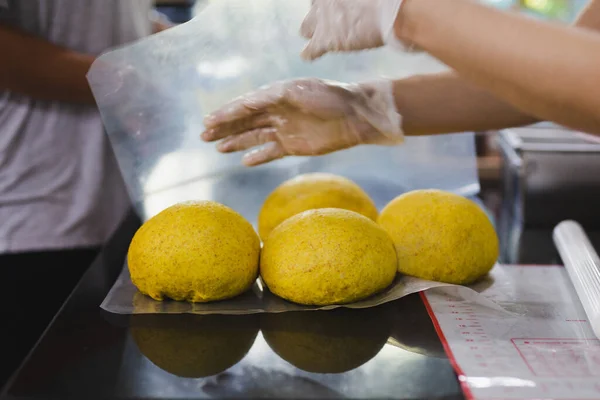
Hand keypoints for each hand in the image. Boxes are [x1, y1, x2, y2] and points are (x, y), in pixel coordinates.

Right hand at [201, 78, 402, 165]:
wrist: (355, 116)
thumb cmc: (328, 97)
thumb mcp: (297, 92)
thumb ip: (271, 97)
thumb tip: (246, 103)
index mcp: (275, 95)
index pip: (244, 106)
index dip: (225, 114)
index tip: (208, 121)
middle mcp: (277, 111)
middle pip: (245, 121)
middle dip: (225, 127)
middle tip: (204, 135)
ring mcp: (285, 129)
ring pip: (254, 136)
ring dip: (235, 141)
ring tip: (217, 147)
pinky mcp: (294, 146)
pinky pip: (271, 151)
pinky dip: (258, 156)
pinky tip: (244, 161)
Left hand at [300, 0, 406, 59]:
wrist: (389, 13)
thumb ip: (359, 1)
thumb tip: (362, 4)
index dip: (332, 3)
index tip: (344, 7)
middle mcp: (322, 1)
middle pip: (313, 7)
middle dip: (320, 14)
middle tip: (335, 20)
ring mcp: (321, 20)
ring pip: (305, 29)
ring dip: (312, 33)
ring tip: (323, 39)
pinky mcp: (324, 40)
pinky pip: (308, 51)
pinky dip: (309, 54)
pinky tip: (310, 56)